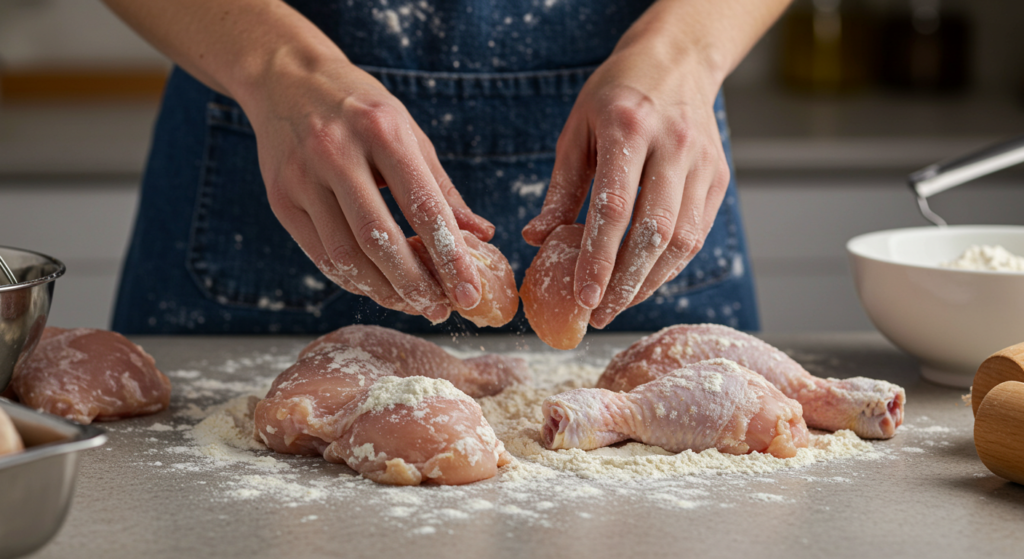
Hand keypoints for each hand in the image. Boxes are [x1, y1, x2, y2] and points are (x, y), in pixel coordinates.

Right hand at [244, 56, 494, 321]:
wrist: (286, 79)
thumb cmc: (360, 107)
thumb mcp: (407, 132)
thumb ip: (441, 187)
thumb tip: (481, 235)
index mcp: (380, 130)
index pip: (422, 206)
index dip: (449, 256)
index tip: (469, 292)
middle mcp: (336, 152)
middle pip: (380, 239)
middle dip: (415, 284)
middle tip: (439, 310)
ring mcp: (302, 177)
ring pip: (345, 255)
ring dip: (383, 290)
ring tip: (412, 304)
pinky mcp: (280, 199)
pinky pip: (320, 254)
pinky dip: (352, 279)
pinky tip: (377, 287)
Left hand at [522, 42, 730, 328]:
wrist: (677, 60)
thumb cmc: (616, 94)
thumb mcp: (577, 131)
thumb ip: (561, 188)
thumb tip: (536, 238)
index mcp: (628, 128)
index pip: (615, 208)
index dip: (598, 259)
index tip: (582, 297)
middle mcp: (673, 145)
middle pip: (653, 232)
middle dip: (624, 283)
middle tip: (598, 314)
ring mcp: (702, 163)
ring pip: (682, 241)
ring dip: (649, 281)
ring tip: (618, 304)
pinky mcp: (718, 177)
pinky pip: (697, 234)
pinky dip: (670, 265)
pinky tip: (644, 281)